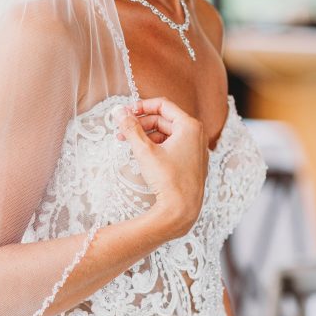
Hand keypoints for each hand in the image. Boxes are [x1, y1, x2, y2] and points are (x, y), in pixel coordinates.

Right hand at [115, 96, 208, 238]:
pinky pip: (173, 146)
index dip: (141, 106)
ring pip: (167, 133)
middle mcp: (197, 135)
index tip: (125, 113)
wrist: (181, 211)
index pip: (162, 104)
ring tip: (127, 143)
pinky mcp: (192, 162)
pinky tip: (142, 154)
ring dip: (146, 135)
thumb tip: (118, 111)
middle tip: (121, 130)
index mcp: (189, 126)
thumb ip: (130, 128)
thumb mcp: (144, 150)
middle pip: (163, 119)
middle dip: (141, 123)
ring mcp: (195, 149)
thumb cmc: (167, 180)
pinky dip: (156, 146)